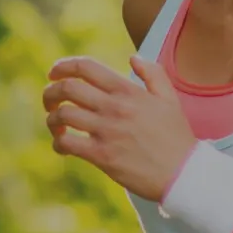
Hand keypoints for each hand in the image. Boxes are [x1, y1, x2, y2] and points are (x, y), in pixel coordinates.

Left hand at [44, 56, 196, 202]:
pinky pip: (67, 144)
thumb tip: (133, 58)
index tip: (53, 73)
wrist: (183, 173)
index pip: (85, 67)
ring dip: (52, 118)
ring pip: (62, 115)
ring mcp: (107, 132)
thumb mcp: (170, 99)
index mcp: (128, 91)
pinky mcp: (102, 156)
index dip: (62, 66)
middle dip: (50, 92)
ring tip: (57, 126)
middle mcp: (114, 107)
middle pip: (67, 88)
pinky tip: (63, 145)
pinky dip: (58, 143)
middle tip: (49, 101)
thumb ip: (153, 74)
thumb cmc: (176, 137)